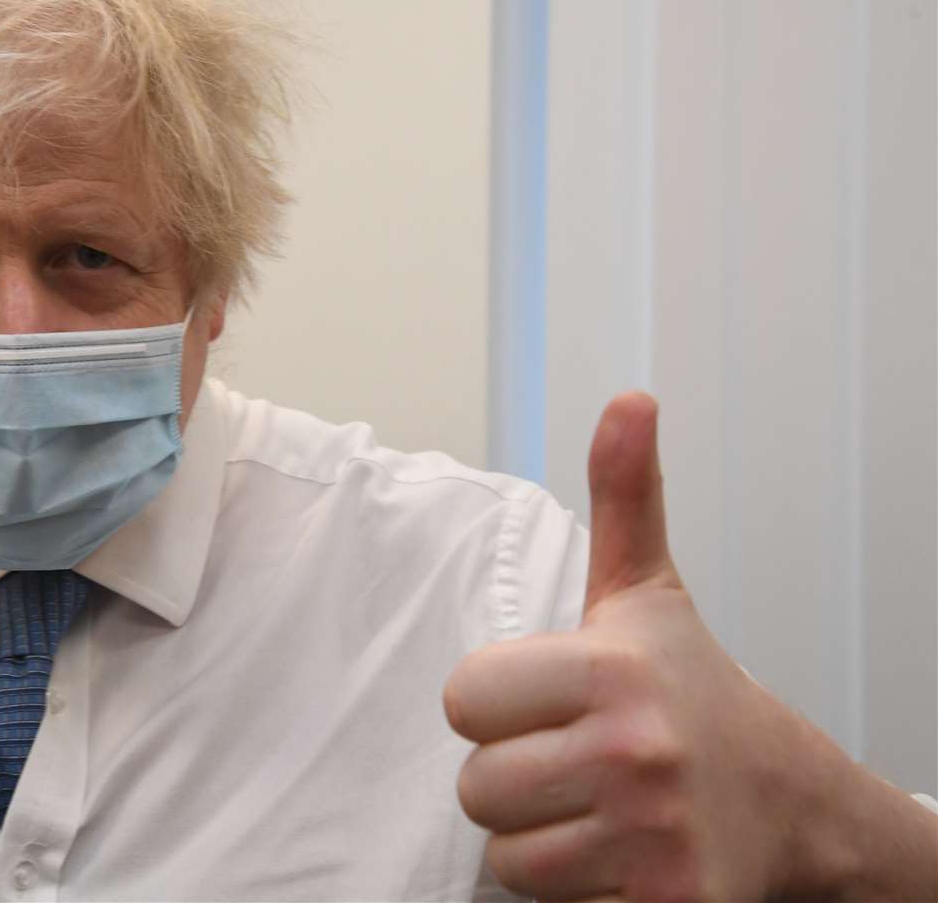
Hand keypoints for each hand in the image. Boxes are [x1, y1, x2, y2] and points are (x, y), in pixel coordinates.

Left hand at [441, 392, 911, 900]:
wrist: (790, 801)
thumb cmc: (694, 690)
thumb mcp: (648, 591)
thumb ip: (624, 496)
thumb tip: (629, 398)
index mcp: (608, 668)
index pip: (462, 701)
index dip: (497, 704)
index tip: (550, 701)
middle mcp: (632, 752)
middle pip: (477, 787)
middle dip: (517, 780)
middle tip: (578, 762)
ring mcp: (652, 837)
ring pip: (509, 858)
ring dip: (543, 842)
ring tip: (599, 810)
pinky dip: (579, 891)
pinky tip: (621, 856)